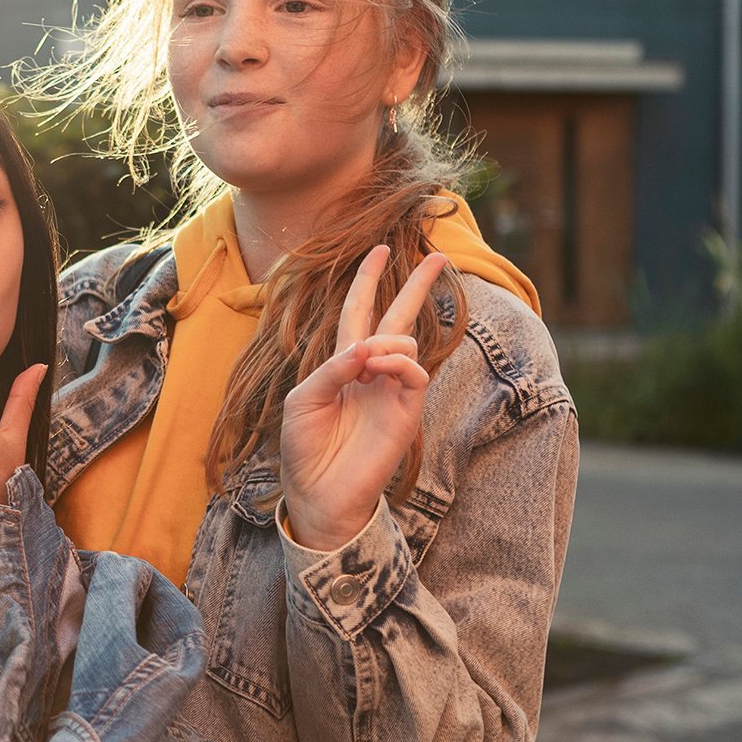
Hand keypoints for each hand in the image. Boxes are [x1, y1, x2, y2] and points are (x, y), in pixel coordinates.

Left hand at [279, 245, 446, 552]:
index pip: (359, 312)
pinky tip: (378, 370)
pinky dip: (397, 363)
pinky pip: (414, 372)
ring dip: (384, 342)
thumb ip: (330, 368)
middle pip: (398, 317)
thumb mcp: (302, 399)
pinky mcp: (406, 411)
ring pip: (404, 342)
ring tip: (365, 366)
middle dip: (416, 286)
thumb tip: (366, 346)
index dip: (367, 281)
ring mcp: (392, 390)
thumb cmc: (304, 447)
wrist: (318, 491)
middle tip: (438, 256)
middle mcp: (371, 371)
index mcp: (342, 363)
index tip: (378, 249)